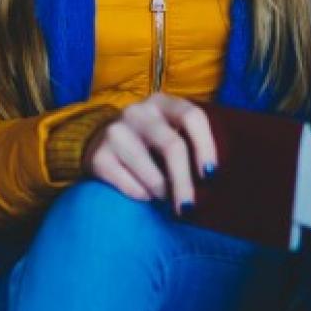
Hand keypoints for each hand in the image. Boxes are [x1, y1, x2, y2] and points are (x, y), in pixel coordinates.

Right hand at [83, 94, 218, 211]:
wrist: (97, 143)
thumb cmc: (147, 142)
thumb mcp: (168, 130)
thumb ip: (189, 143)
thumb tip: (212, 178)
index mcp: (162, 102)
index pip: (192, 117)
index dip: (206, 147)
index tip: (211, 175)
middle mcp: (137, 112)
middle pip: (172, 147)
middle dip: (185, 182)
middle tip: (190, 207)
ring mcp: (115, 132)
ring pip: (151, 173)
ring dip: (163, 193)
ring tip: (165, 197)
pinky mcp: (99, 156)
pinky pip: (130, 187)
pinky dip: (142, 196)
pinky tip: (143, 194)